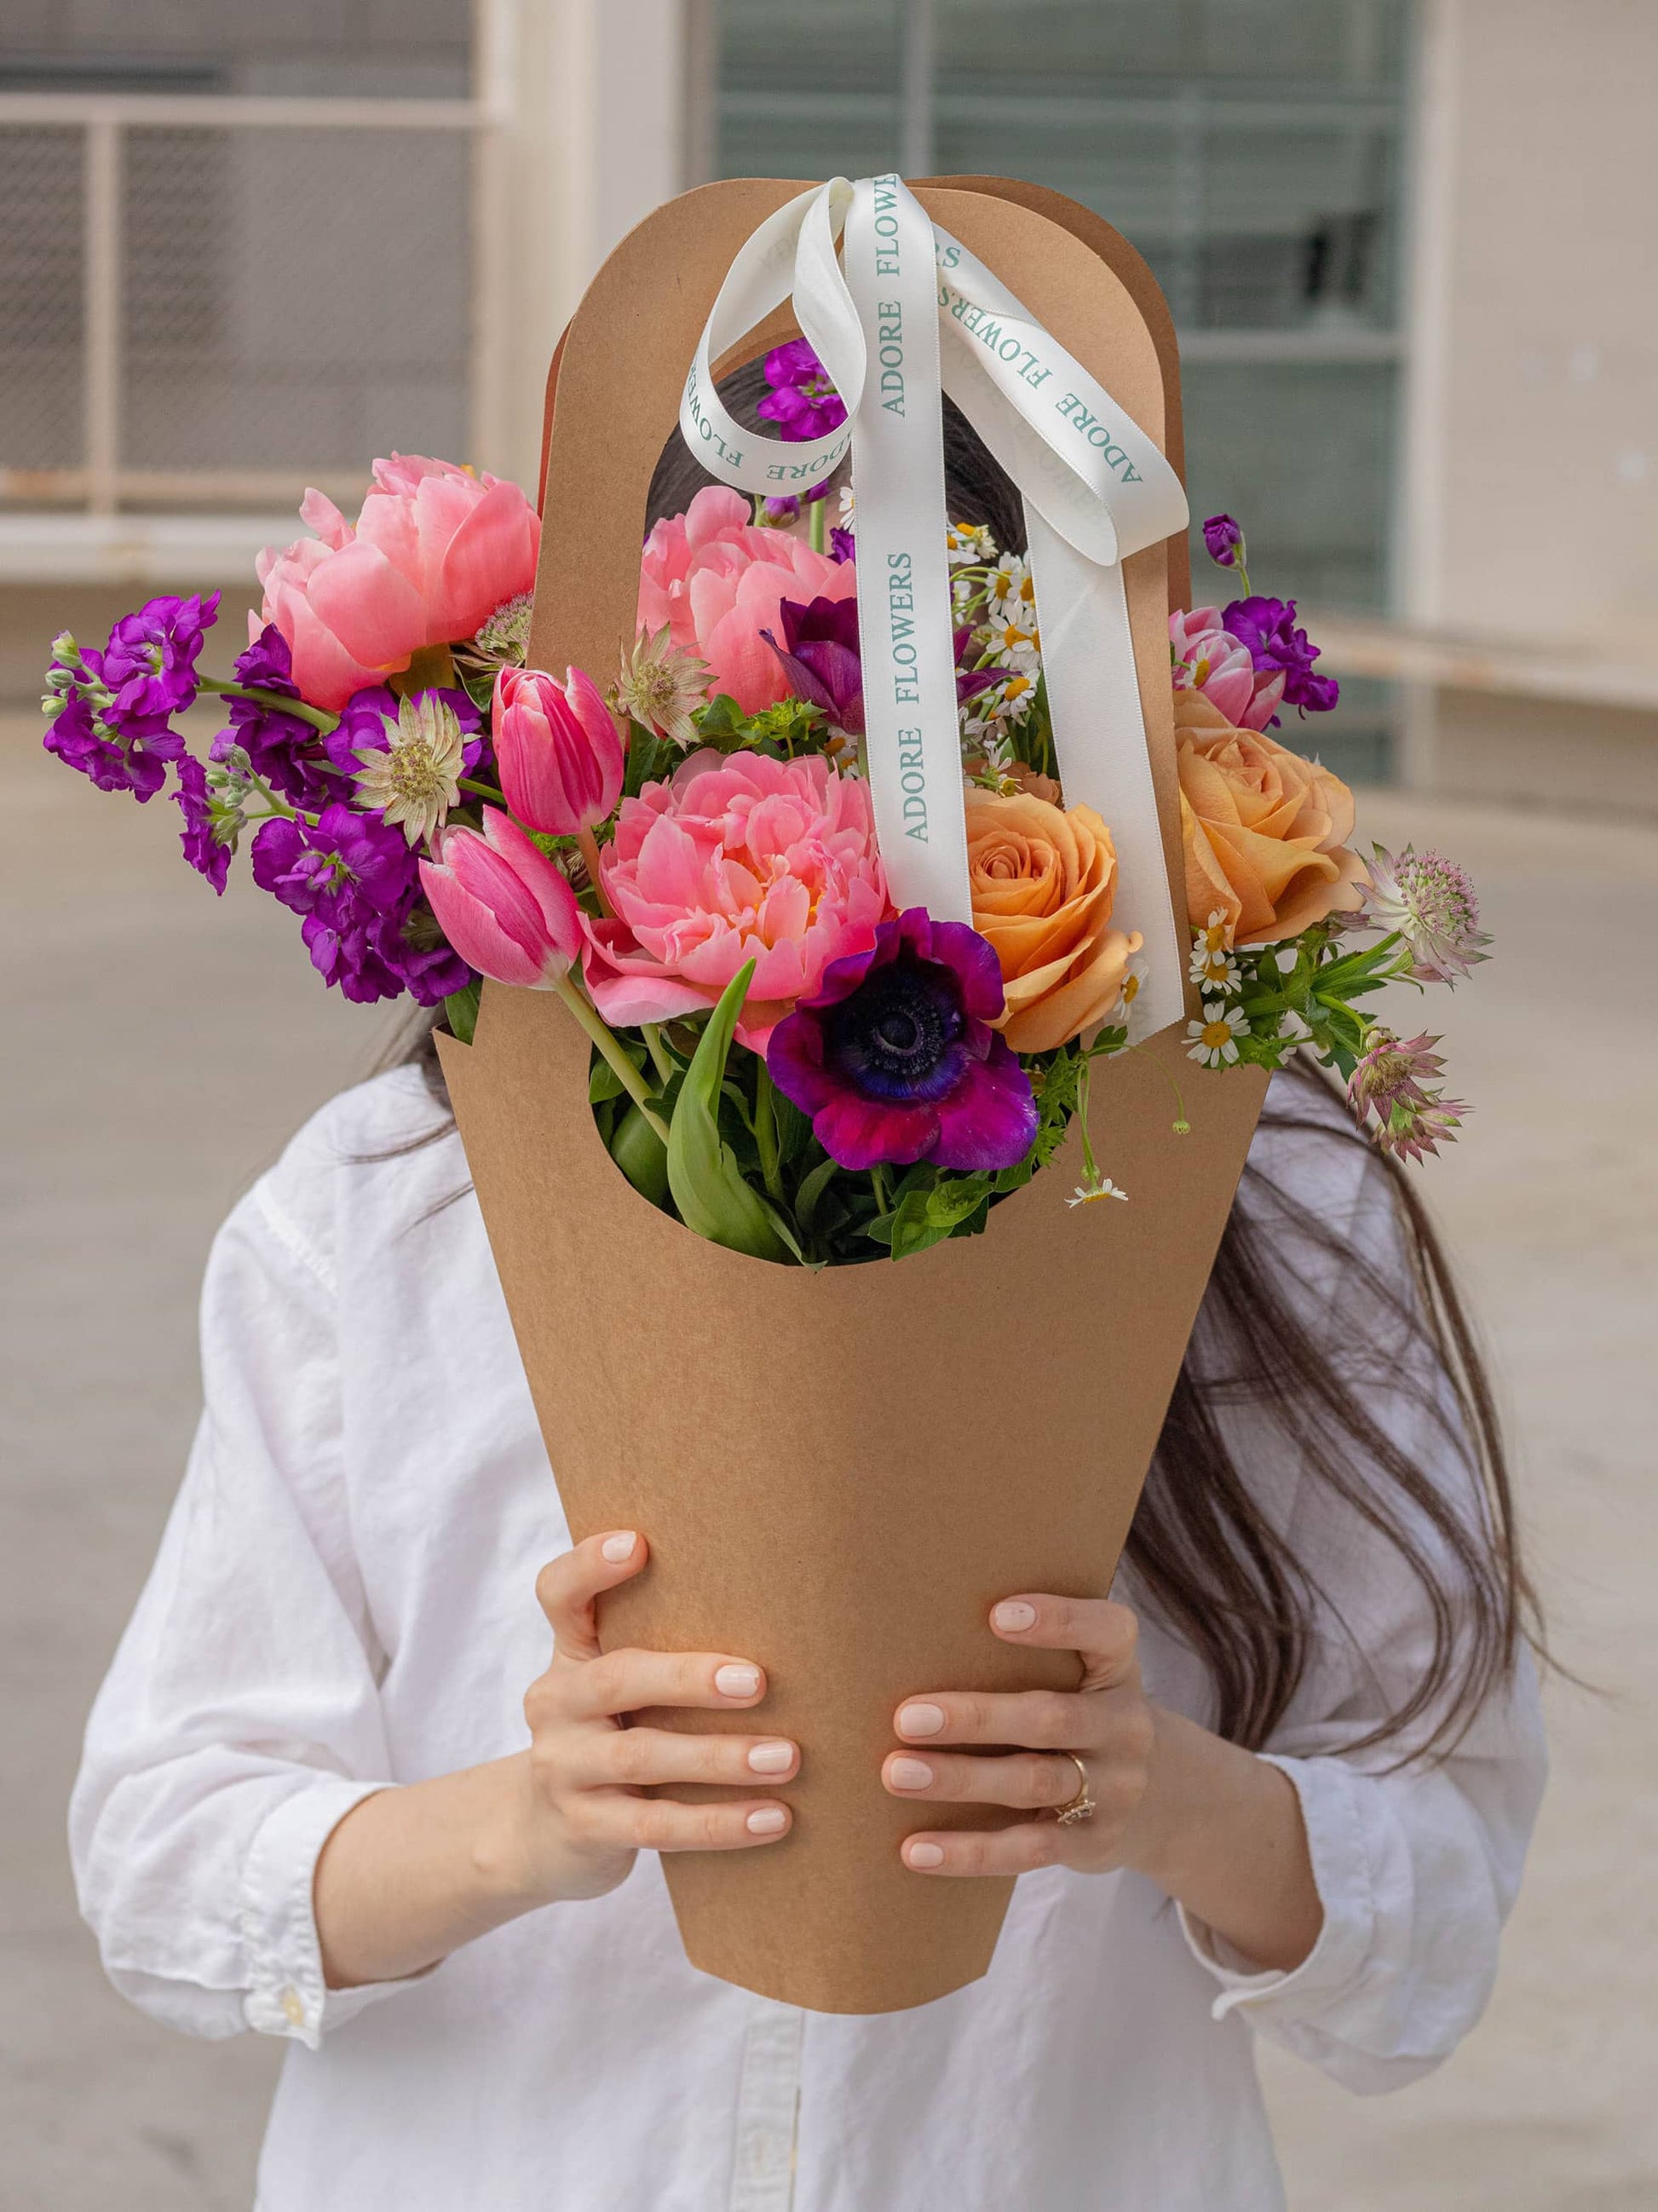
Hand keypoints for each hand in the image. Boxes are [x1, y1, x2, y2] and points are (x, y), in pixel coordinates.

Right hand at [511, 1531, 797, 1904]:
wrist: (541, 1835)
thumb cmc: (612, 1736)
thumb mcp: (620, 1687)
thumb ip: (666, 1648)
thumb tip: (790, 1617)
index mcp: (571, 1652)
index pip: (559, 1594)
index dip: (589, 1566)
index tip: (638, 1543)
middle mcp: (556, 1702)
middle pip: (616, 1678)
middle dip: (689, 1678)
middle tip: (760, 1681)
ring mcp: (563, 1767)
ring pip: (642, 1757)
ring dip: (720, 1757)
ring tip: (787, 1757)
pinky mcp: (583, 1827)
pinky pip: (654, 1827)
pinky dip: (718, 1823)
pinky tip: (773, 1818)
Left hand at [882, 1593, 1156, 1877]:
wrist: (1164, 1797)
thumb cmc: (1083, 1712)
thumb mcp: (1082, 1678)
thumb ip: (1027, 1661)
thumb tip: (915, 1647)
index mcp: (1118, 1669)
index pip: (1107, 1632)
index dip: (1059, 1620)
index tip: (996, 1614)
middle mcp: (1124, 1726)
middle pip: (1051, 1719)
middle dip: (976, 1718)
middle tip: (906, 1718)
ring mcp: (1115, 1788)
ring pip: (1033, 1783)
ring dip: (960, 1779)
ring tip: (897, 1774)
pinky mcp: (1093, 1842)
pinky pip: (1028, 1849)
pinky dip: (969, 1851)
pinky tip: (917, 1849)